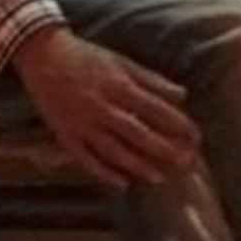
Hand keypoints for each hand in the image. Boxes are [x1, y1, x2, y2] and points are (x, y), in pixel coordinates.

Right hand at [14, 30, 199, 189]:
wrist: (43, 56)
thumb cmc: (88, 57)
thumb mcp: (122, 63)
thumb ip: (152, 80)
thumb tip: (183, 95)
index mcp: (119, 86)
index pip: (155, 109)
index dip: (178, 124)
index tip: (196, 136)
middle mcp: (102, 107)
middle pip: (138, 133)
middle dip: (164, 149)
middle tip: (186, 163)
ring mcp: (82, 123)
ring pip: (113, 150)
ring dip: (138, 165)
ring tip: (160, 178)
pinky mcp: (65, 135)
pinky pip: (86, 158)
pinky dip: (104, 172)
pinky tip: (123, 183)